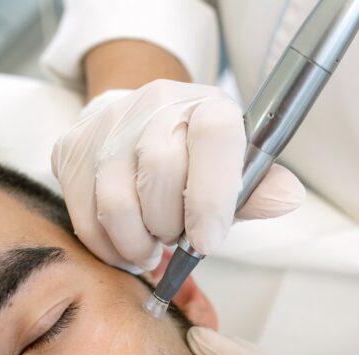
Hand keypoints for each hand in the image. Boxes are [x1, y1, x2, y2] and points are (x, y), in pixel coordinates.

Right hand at [52, 80, 305, 272]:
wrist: (142, 124)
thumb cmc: (197, 159)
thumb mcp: (235, 171)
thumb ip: (258, 190)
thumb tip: (287, 197)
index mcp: (207, 105)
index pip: (213, 137)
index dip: (211, 198)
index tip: (207, 242)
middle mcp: (156, 104)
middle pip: (160, 174)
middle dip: (171, 226)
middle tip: (177, 237)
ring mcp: (107, 124)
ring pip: (117, 204)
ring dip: (139, 243)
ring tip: (153, 244)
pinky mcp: (71, 148)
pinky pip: (86, 217)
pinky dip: (109, 247)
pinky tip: (127, 245)